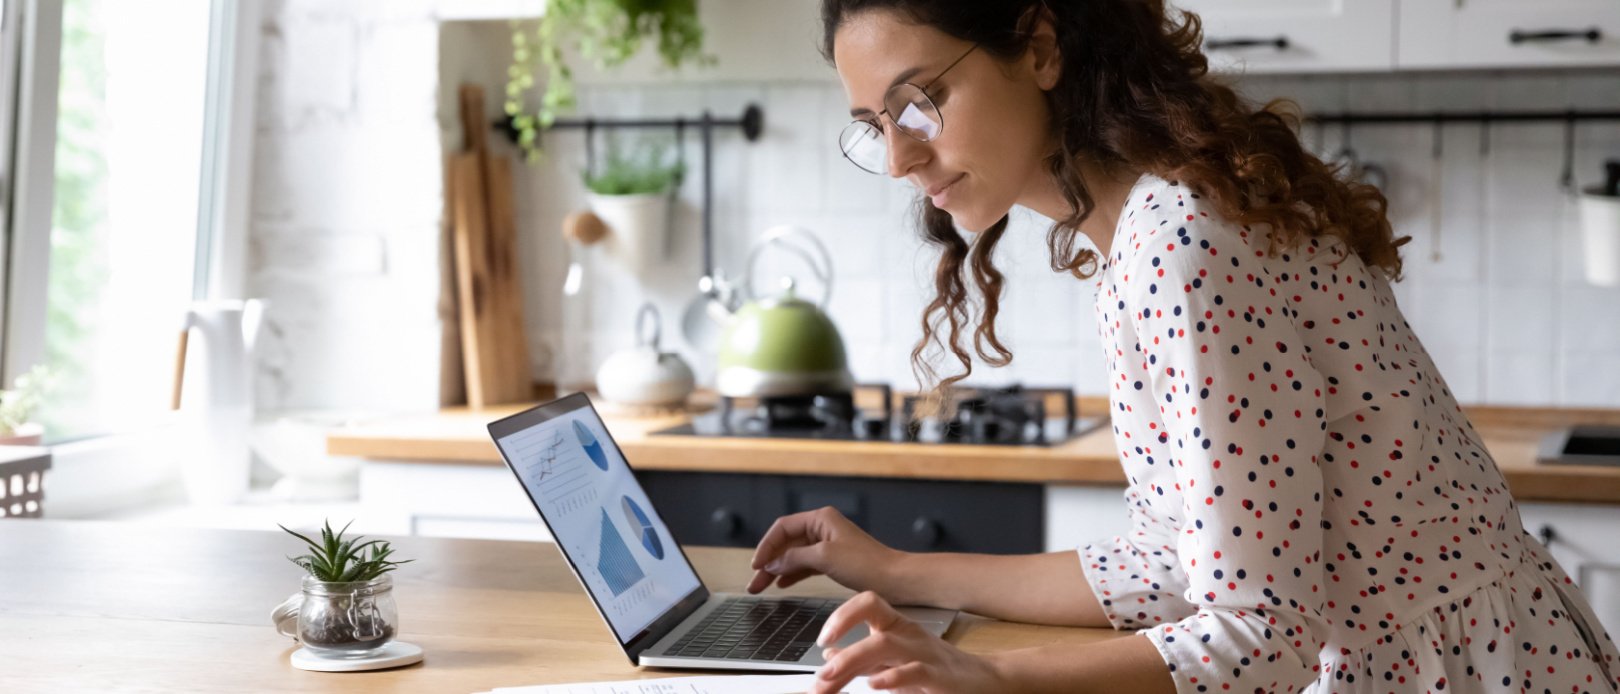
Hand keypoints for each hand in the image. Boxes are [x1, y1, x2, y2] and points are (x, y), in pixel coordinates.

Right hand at [747, 507, 898, 594]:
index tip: (756, 564)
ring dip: (777, 571)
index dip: (766, 546)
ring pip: (794, 556)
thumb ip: (795, 558)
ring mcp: (827, 545)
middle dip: (768, 562)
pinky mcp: (833, 561)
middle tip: (754, 582)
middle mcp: (822, 528)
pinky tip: (782, 584)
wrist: (895, 580)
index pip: (783, 527)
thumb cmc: (867, 564)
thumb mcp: (825, 558)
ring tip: (762, 587)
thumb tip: (773, 563)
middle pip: (786, 543)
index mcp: (821, 518)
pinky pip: (805, 565)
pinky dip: (792, 574)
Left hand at [812, 592, 1001, 692]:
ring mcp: (925, 654)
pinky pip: (915, 671)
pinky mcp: (940, 677)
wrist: (987, 681)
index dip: (842, 614)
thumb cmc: (940, 670)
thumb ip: (863, 658)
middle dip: (839, 638)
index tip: (821, 640)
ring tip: (831, 675)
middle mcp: (909, 636)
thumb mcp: (896, 660)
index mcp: (897, 627)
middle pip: (871, 620)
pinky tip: (875, 684)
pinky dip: (893, 677)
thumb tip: (829, 652)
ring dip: (853, 658)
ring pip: (885, 644)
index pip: (867, 603)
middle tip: (818, 669)